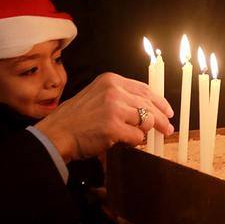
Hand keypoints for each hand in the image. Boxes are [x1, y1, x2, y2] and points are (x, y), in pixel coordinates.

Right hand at [37, 72, 172, 161]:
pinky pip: (137, 136)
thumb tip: (145, 108)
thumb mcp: (96, 96)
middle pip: (149, 105)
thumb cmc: (75, 119)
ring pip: (146, 121)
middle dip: (162, 119)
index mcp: (111, 80)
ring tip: (141, 137)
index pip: (144, 89)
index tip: (167, 110)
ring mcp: (114, 108)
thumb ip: (119, 98)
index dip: (159, 101)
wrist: (57, 133)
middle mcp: (114, 91)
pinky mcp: (114, 127)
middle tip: (167, 129)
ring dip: (145, 132)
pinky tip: (126, 142)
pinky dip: (134, 142)